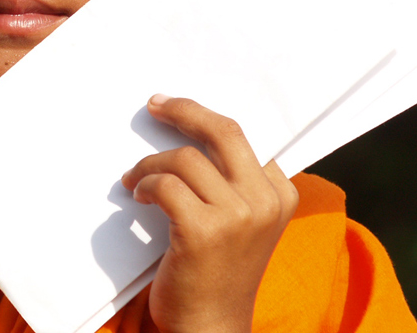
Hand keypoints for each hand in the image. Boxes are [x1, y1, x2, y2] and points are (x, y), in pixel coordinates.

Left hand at [120, 95, 298, 332]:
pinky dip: (145, 185)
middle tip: (155, 105)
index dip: (203, 117)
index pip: (241, 135)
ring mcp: (237, 216)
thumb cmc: (219, 272)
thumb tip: (191, 131)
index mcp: (280, 193)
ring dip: (151, 164)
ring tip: (136, 178)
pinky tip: (139, 197)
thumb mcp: (243, 222)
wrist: (211, 329)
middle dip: (184, 111)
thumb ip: (233, 182)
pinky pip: (165, 186)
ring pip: (185, 159)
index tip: (176, 106)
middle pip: (223, 131)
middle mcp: (265, 201)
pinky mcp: (204, 231)